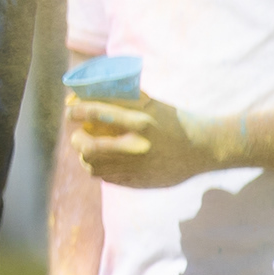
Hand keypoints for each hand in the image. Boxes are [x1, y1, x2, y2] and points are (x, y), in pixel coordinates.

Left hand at [72, 91, 237, 185]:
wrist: (203, 148)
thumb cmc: (175, 121)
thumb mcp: (152, 104)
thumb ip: (125, 100)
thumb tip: (90, 92)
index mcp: (141, 121)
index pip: (97, 113)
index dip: (77, 111)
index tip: (70, 111)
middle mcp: (137, 146)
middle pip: (89, 147)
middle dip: (78, 139)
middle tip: (78, 135)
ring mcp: (138, 167)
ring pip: (95, 166)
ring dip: (86, 157)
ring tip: (87, 149)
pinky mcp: (140, 182)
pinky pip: (107, 178)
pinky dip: (99, 169)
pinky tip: (102, 162)